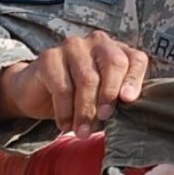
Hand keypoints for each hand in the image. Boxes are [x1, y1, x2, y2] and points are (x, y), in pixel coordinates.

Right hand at [0, 31, 148, 137]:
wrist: (38, 94)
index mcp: (117, 51)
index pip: (135, 59)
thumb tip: (130, 113)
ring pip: (87, 79)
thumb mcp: (103, 99)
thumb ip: (119, 101)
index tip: (128, 100)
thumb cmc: (79, 97)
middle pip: (114, 64)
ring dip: (86, 111)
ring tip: (83, 132)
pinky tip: (65, 125)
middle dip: (110, 95)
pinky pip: (62, 87)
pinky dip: (65, 111)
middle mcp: (97, 42)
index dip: (135, 79)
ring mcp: (72, 46)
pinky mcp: (49, 57)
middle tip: (104, 119)